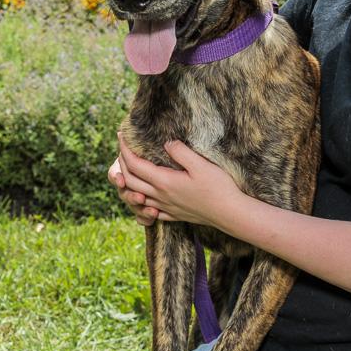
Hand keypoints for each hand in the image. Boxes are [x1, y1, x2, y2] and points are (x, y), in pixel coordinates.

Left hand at [116, 135, 245, 228]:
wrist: (229, 213)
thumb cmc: (218, 187)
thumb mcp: (201, 165)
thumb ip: (181, 152)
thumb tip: (166, 143)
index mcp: (164, 182)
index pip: (135, 164)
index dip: (124, 149)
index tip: (121, 135)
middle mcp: (161, 196)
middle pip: (130, 180)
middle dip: (122, 163)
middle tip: (122, 149)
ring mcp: (167, 207)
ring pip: (137, 195)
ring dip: (128, 182)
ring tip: (130, 169)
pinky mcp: (175, 215)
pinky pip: (151, 209)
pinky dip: (142, 199)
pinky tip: (146, 194)